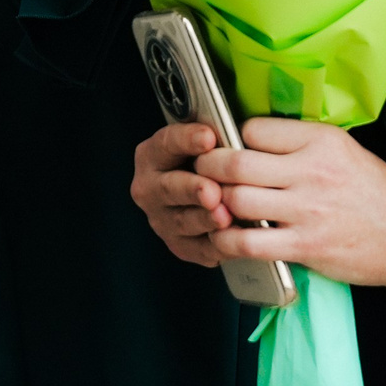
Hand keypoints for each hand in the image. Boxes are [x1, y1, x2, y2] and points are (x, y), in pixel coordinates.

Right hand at [131, 121, 232, 267]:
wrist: (212, 189)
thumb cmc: (213, 157)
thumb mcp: (209, 140)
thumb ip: (215, 137)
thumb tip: (231, 136)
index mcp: (153, 155)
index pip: (166, 143)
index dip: (187, 140)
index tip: (209, 137)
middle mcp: (151, 188)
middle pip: (169, 188)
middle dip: (192, 189)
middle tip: (212, 191)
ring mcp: (163, 220)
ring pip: (183, 221)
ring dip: (204, 220)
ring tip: (225, 216)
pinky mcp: (180, 245)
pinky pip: (198, 249)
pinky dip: (216, 245)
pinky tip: (235, 237)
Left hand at [194, 118, 385, 294]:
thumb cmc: (377, 193)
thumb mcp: (345, 150)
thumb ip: (301, 144)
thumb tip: (252, 141)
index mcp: (321, 140)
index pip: (253, 128)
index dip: (234, 139)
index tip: (228, 148)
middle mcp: (311, 171)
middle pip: (234, 162)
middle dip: (208, 168)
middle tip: (203, 175)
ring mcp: (307, 211)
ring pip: (235, 200)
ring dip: (213, 205)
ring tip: (212, 206)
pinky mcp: (304, 246)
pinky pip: (247, 242)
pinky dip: (226, 241)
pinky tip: (225, 238)